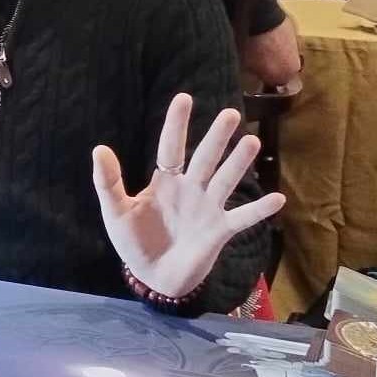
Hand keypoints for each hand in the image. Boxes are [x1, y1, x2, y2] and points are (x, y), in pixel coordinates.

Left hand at [91, 93, 284, 301]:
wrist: (153, 278)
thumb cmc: (134, 242)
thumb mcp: (116, 212)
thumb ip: (108, 183)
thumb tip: (99, 148)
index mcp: (165, 181)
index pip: (171, 147)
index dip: (176, 124)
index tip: (184, 98)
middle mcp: (190, 189)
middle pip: (205, 158)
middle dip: (216, 137)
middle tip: (230, 114)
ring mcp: (208, 208)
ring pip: (226, 180)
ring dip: (238, 162)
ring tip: (251, 141)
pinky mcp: (220, 231)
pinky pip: (243, 218)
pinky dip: (259, 210)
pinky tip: (278, 198)